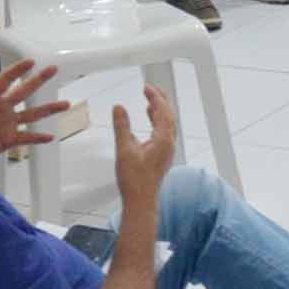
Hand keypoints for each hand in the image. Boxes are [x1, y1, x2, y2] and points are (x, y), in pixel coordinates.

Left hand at [0, 58, 69, 168]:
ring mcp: (5, 123)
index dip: (17, 71)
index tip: (30, 61)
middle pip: (23, 91)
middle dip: (38, 80)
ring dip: (48, 109)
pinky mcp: (7, 139)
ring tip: (66, 104)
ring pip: (31, 114)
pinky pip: (26, 137)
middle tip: (53, 69)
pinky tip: (50, 137)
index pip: (4, 80)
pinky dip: (38, 138)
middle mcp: (0, 108)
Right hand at [112, 85, 178, 206]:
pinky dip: (157, 121)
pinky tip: (150, 118)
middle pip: (169, 115)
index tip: (147, 88)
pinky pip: (163, 131)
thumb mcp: (124, 149)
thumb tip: (119, 108)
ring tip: (151, 99)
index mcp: (163, 140)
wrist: (141, 200)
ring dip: (160, 110)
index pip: (163, 112)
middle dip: (161, 100)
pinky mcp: (162, 154)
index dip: (156, 97)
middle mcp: (169, 144)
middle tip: (152, 89)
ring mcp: (167, 149)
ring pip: (167, 124)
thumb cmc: (135, 180)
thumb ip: (122, 127)